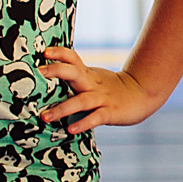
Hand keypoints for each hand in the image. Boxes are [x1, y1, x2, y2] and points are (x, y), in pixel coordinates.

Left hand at [40, 46, 165, 132]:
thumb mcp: (94, 78)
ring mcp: (102, 98)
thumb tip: (49, 78)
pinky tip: (71, 129)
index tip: (44, 52)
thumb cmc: (113, 88)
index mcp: (88, 74)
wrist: (143, 93)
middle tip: (39, 72)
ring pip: (81, 101)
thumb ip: (76, 77)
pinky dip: (83, 123)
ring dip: (62, 108)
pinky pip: (95, 118)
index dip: (59, 53)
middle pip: (74, 73)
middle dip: (56, 71)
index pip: (72, 58)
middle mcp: (93, 84)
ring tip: (45, 116)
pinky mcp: (111, 112)